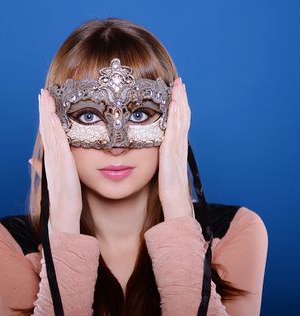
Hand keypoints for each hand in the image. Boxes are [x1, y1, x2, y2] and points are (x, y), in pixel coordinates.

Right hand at [38, 88, 81, 233]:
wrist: (63, 217)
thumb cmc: (64, 200)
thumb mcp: (58, 180)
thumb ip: (49, 167)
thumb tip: (33, 160)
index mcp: (52, 160)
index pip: (47, 134)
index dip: (45, 117)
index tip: (44, 102)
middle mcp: (52, 158)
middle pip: (46, 130)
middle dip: (44, 110)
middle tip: (42, 92)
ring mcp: (57, 162)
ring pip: (51, 133)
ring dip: (47, 114)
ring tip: (45, 97)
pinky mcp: (64, 167)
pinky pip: (60, 145)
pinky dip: (56, 130)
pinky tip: (54, 118)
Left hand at [158, 77, 193, 220]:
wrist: (176, 206)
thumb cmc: (170, 194)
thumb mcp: (166, 174)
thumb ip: (164, 163)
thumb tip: (159, 157)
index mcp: (177, 152)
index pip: (179, 125)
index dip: (179, 109)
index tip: (176, 94)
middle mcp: (179, 148)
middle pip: (183, 119)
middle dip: (181, 100)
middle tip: (179, 83)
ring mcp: (177, 150)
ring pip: (180, 122)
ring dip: (179, 103)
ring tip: (178, 86)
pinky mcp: (171, 155)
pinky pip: (174, 131)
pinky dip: (175, 117)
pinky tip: (173, 104)